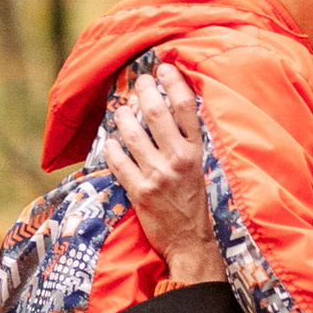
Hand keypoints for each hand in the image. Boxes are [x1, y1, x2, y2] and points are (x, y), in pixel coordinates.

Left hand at [100, 64, 222, 284]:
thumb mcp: (201, 170)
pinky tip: (110, 142)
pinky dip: (111, 148)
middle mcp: (178, 159)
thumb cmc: (196, 206)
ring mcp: (157, 175)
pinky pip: (118, 161)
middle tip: (137, 82)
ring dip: (121, 116)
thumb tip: (169, 112)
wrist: (191, 244)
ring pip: (131, 133)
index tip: (163, 67)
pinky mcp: (140, 192)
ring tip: (120, 110)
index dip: (173, 81)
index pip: (185, 106)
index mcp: (196, 151)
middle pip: (155, 112)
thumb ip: (188, 143)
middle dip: (142, 90)